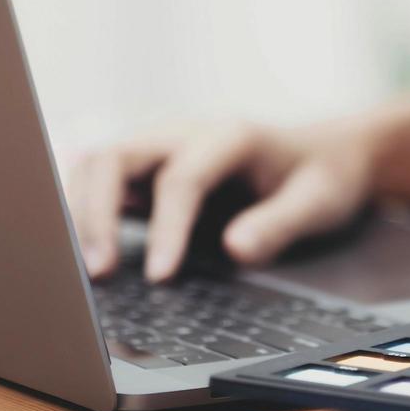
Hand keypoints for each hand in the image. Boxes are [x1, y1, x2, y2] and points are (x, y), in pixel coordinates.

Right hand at [62, 120, 376, 280]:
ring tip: (86, 269)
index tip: (160, 277)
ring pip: (98, 165)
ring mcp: (163, 148)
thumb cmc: (324, 177)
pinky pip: (103, 182)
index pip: (181, 178)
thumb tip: (235, 248)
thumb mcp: (320, 202)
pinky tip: (85, 252)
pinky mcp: (151, 171)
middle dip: (97, 213)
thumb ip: (281, 224)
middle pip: (117, 158)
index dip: (167, 227)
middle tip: (98, 273)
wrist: (327, 154)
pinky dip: (86, 212)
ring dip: (82, 212)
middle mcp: (186, 134)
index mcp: (229, 136)